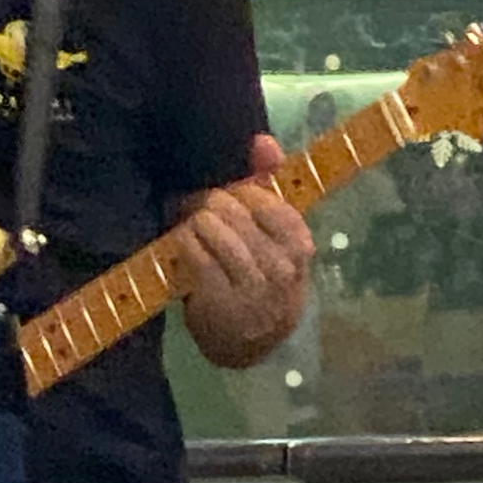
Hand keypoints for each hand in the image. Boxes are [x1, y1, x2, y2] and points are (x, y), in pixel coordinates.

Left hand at [176, 133, 313, 368]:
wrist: (255, 341)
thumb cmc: (264, 276)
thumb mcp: (275, 236)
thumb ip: (270, 184)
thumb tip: (262, 141)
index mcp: (299, 244)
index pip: (265, 200)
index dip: (237, 193)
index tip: (223, 199)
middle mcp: (280, 266)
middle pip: (232, 210)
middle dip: (208, 204)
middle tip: (196, 209)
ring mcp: (251, 287)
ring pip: (212, 229)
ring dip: (194, 223)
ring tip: (191, 227)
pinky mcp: (219, 301)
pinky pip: (194, 254)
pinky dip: (184, 244)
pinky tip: (184, 247)